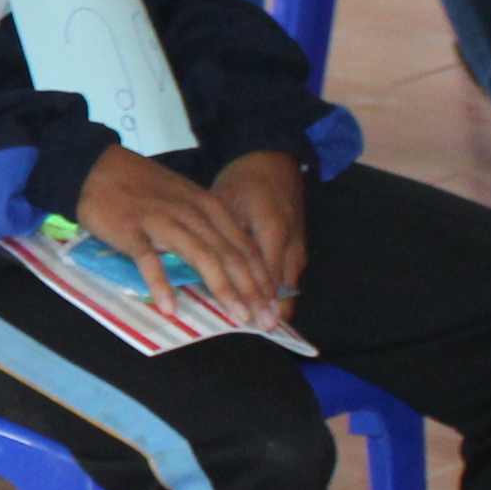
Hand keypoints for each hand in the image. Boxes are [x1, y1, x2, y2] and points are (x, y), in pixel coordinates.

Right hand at [73, 143, 273, 324]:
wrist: (97, 167)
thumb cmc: (143, 188)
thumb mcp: (184, 200)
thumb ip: (206, 227)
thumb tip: (230, 263)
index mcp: (207, 206)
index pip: (243, 246)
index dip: (262, 278)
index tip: (275, 305)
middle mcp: (191, 213)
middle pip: (229, 254)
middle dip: (252, 290)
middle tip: (267, 321)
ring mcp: (162, 221)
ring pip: (201, 257)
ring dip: (223, 288)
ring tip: (237, 318)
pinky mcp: (132, 230)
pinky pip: (149, 260)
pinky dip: (161, 284)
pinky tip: (170, 308)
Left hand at [206, 148, 312, 330]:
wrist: (273, 160)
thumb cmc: (244, 180)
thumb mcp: (225, 201)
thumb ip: (215, 234)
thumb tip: (192, 261)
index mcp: (271, 229)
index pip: (263, 274)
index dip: (253, 298)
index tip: (243, 319)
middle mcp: (290, 242)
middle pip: (281, 286)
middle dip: (268, 309)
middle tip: (256, 329)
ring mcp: (298, 245)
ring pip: (288, 285)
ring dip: (275, 304)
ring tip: (262, 326)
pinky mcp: (298, 246)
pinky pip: (289, 277)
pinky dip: (277, 293)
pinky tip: (265, 307)